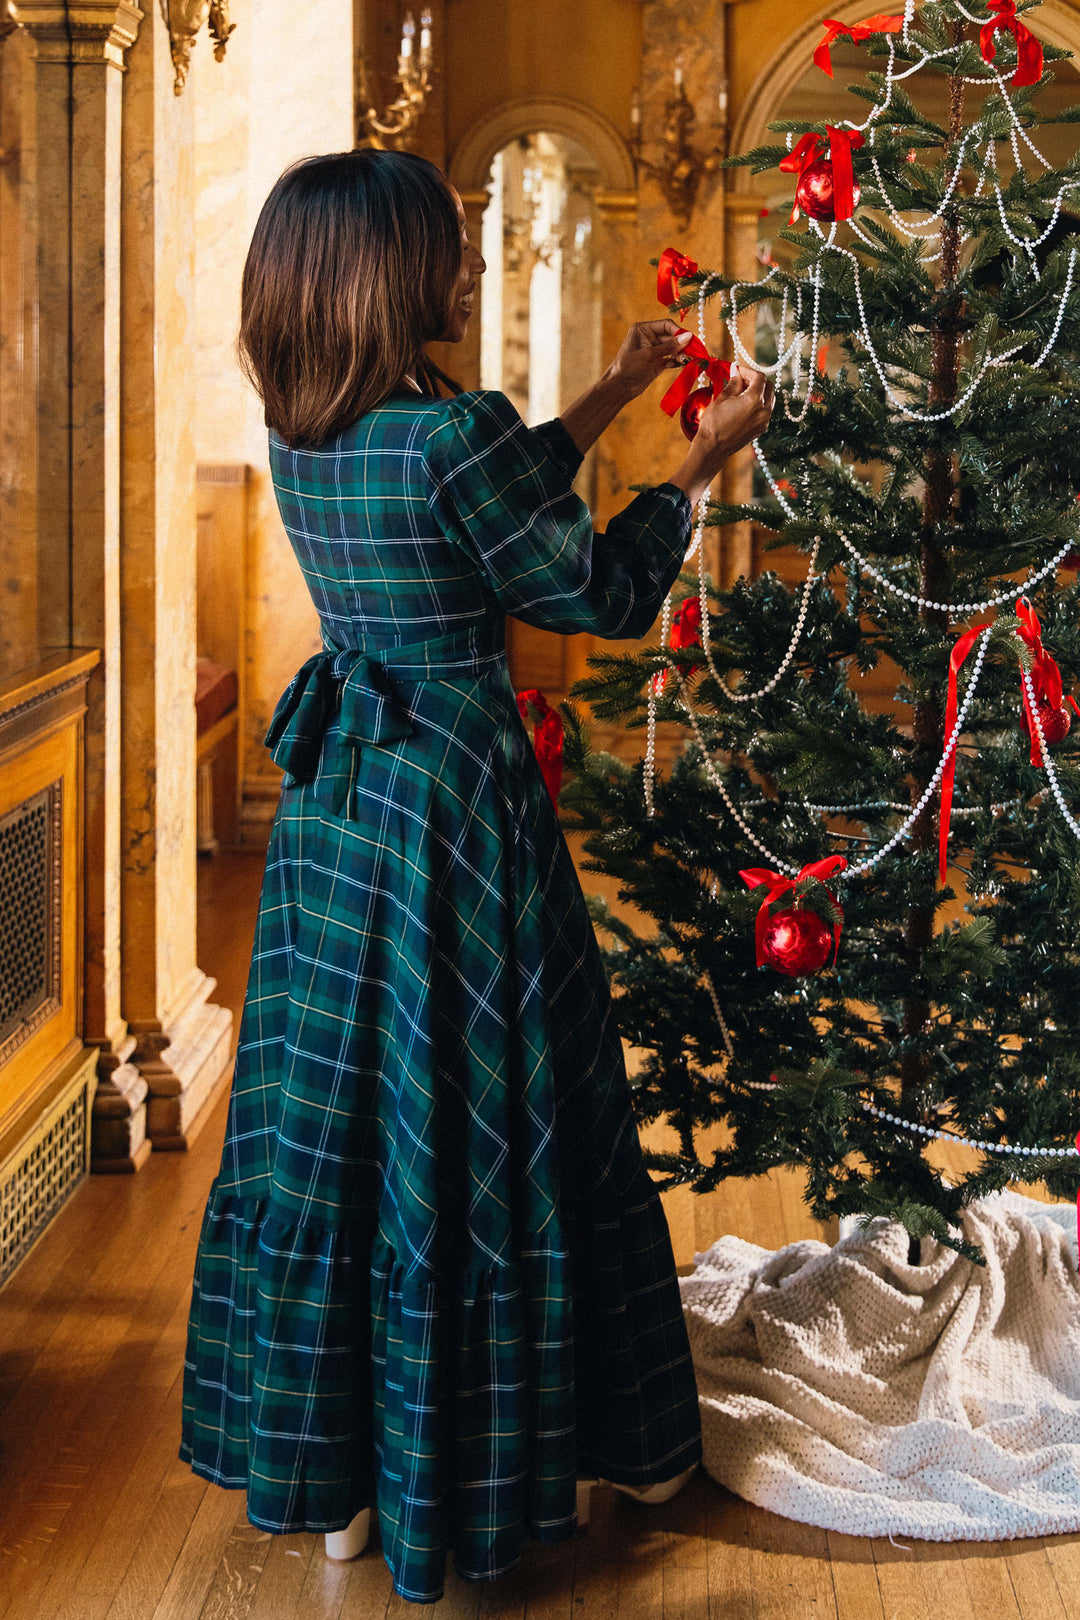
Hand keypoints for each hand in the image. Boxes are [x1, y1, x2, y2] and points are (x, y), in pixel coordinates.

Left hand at [605, 320, 695, 400]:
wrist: (620, 387)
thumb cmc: (629, 367)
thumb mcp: (649, 354)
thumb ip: (670, 346)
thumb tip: (688, 336)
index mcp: (643, 329)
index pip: (666, 325)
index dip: (678, 331)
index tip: (690, 339)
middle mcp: (649, 338)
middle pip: (671, 337)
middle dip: (682, 344)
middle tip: (694, 351)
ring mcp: (653, 350)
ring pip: (673, 348)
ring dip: (681, 353)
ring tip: (689, 359)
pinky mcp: (657, 362)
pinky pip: (671, 359)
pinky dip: (677, 361)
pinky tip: (682, 364)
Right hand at [666, 365, 775, 506]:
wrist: (713, 449)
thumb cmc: (713, 424)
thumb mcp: (722, 398)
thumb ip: (733, 383)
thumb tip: (736, 372)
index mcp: (754, 400)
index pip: (759, 377)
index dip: (748, 371)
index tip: (737, 370)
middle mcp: (763, 410)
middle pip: (768, 386)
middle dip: (756, 380)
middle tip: (740, 379)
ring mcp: (764, 421)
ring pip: (769, 398)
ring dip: (759, 391)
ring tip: (742, 392)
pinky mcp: (761, 429)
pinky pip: (766, 410)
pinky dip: (759, 403)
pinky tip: (745, 404)